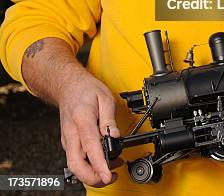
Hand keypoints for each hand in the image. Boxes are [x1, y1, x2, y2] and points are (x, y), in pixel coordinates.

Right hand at [59, 69, 121, 186]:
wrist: (68, 86)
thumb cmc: (86, 90)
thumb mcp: (105, 98)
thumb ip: (110, 119)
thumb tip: (115, 137)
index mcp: (82, 119)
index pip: (90, 147)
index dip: (99, 164)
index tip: (107, 175)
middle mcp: (71, 133)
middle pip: (77, 165)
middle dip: (93, 178)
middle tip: (111, 176)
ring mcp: (67, 140)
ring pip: (75, 166)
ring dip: (92, 174)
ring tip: (111, 168)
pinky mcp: (68, 143)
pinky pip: (76, 161)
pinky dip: (88, 167)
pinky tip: (102, 162)